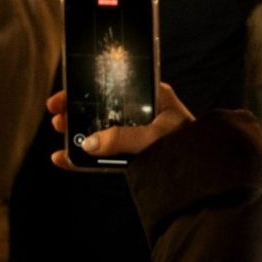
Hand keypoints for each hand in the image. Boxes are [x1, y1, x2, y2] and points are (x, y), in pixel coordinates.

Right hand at [49, 82, 193, 168]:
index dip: (88, 88)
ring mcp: (136, 134)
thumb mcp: (155, 137)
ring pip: (101, 129)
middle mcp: (142, 112)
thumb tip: (91, 143)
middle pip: (103, 107)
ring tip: (59, 130)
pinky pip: (104, 153)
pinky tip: (63, 158)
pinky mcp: (132, 156)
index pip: (115, 86)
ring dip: (78, 130)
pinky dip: (84, 156)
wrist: (205, 175)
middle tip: (56, 114)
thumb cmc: (189, 147)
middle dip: (77, 110)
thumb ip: (124, 139)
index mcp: (153, 96)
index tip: (66, 93)